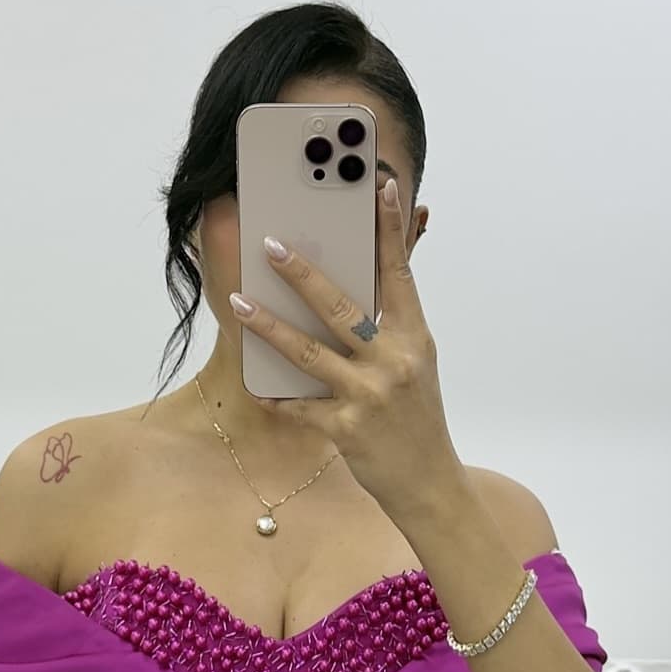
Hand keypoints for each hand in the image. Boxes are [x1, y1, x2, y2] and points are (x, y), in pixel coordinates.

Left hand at [229, 175, 462, 523]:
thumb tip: (368, 283)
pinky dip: (276, 396)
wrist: (430, 484)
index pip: (401, 274)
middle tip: (270, 244)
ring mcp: (369, 396)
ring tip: (239, 302)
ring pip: (309, 353)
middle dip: (303, 274)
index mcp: (415, 338)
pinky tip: (255, 384)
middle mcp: (394, 362)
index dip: (391, 230)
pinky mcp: (346, 431)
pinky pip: (300, 407)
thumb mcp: (416, 365)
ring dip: (269, 326)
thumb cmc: (417, 419)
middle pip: (342, 308)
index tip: (379, 187)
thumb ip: (392, 325)